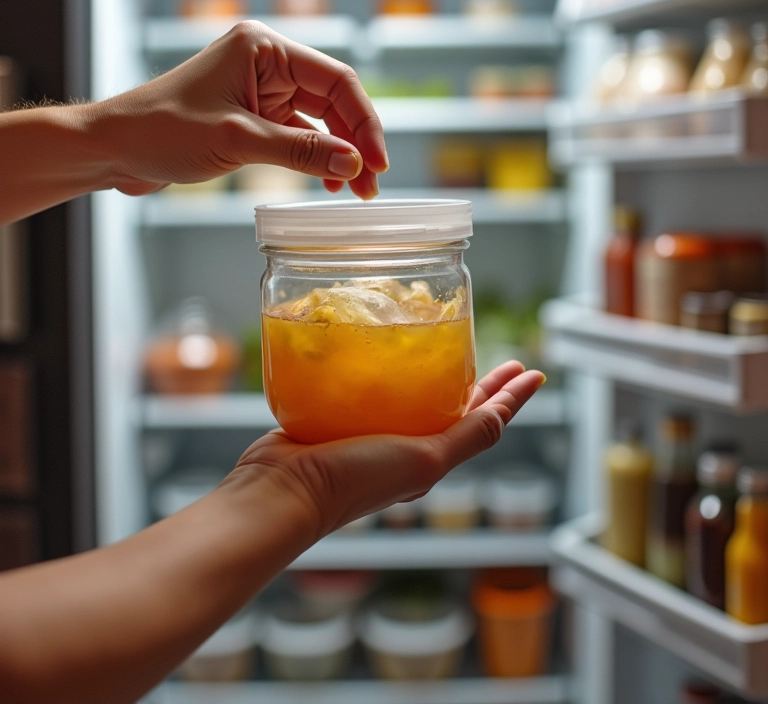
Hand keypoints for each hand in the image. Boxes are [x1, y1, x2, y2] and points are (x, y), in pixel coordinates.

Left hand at [91, 21, 387, 198]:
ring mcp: (261, 91)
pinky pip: (298, 136)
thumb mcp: (238, 141)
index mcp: (264, 49)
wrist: (116, 147)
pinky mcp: (254, 116)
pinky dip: (315, 159)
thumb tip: (353, 165)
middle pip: (333, 102)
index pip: (336, 81)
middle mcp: (267, 64)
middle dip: (354, 144)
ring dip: (338, 155)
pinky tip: (325, 183)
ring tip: (354, 191)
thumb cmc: (163, 130)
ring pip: (319, 122)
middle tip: (370, 186)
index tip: (377, 162)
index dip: (364, 123)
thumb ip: (300, 152)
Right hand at [227, 362, 545, 539]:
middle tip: (504, 358)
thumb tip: (506, 412)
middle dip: (484, 384)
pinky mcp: (341, 420)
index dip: (512, 397)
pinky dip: (390, 374)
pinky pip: (376, 393)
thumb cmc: (355, 480)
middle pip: (457, 408)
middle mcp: (407, 448)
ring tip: (451, 352)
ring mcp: (374, 434)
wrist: (285, 491)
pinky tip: (385, 355)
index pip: (485, 421)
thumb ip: (466, 437)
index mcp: (432, 458)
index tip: (533, 372)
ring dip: (438, 376)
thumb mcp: (425, 460)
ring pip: (417, 398)